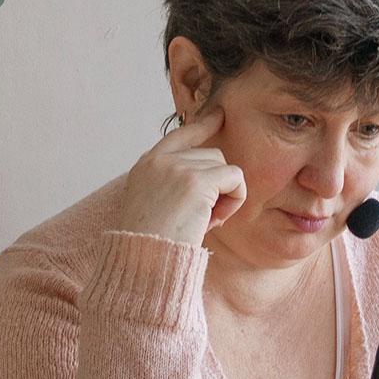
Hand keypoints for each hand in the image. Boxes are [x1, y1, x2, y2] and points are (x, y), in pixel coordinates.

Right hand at [118, 107, 246, 246]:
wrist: (143, 263)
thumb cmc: (151, 246)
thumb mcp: (154, 206)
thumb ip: (174, 185)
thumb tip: (214, 178)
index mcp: (146, 165)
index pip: (180, 135)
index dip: (202, 125)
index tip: (219, 115)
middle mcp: (159, 160)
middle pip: (210, 154)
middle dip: (215, 185)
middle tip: (203, 218)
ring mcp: (177, 167)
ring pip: (224, 165)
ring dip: (225, 195)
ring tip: (205, 221)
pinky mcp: (196, 181)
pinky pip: (235, 177)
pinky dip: (235, 199)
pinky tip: (217, 220)